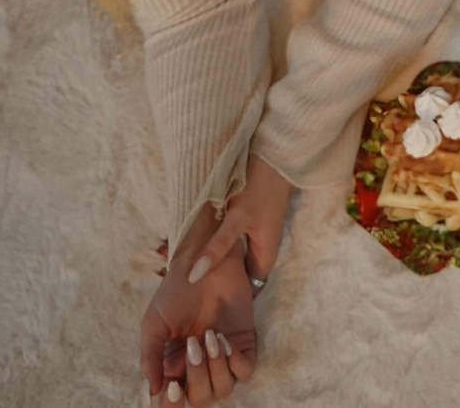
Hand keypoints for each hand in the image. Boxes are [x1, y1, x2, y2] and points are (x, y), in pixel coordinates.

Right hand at [143, 239, 258, 402]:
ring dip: (216, 368)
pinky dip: (235, 361)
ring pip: (223, 389)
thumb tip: (153, 391)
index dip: (172, 403)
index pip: (173, 400)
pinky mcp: (244, 344)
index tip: (172, 387)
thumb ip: (151, 357)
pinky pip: (245, 371)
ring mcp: (223, 357)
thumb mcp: (154, 324)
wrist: (204, 264)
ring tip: (209, 337)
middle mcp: (199, 367)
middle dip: (196, 380)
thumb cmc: (176, 293)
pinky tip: (225, 340)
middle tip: (192, 347)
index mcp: (174, 366)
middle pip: (201, 399)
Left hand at [183, 155, 291, 302]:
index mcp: (265, 256)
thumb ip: (216, 248)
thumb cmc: (260, 188)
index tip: (201, 305)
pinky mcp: (248, 223)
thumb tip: (194, 278)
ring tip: (184, 267)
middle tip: (184, 286)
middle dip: (214, 279)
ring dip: (211, 261)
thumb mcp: (237, 219)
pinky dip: (213, 246)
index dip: (228, 298)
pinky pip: (228, 243)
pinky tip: (195, 244)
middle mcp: (262, 249)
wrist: (275, 155)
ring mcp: (256, 236)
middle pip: (237, 273)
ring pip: (231, 257)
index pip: (248, 289)